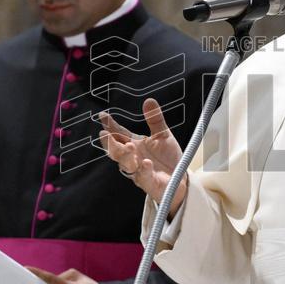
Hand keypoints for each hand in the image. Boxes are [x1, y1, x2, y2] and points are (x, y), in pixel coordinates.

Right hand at [99, 98, 185, 212]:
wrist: (181, 179)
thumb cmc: (167, 157)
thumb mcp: (163, 135)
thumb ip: (155, 119)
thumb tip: (149, 100)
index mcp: (134, 144)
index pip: (118, 134)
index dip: (110, 125)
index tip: (103, 115)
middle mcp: (133, 158)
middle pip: (116, 151)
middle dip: (110, 143)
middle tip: (105, 134)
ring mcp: (139, 171)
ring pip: (127, 165)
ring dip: (126, 156)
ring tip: (130, 146)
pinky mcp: (150, 183)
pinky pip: (144, 177)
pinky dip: (144, 171)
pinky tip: (146, 163)